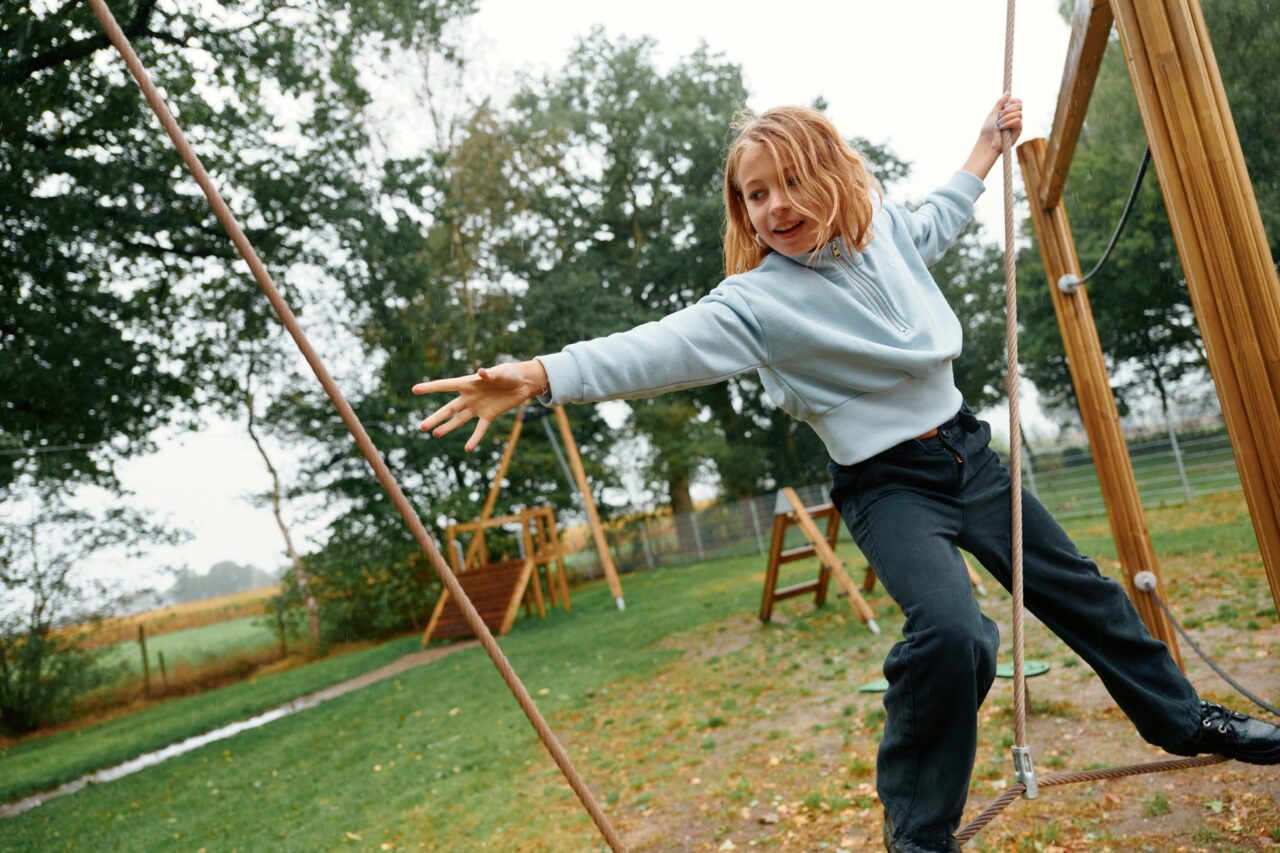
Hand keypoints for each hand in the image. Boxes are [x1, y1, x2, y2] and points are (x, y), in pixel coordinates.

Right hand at [412, 361, 546, 451]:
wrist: (522, 384)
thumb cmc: (509, 374)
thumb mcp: (501, 373)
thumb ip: (490, 374)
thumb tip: (481, 372)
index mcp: (468, 383)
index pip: (445, 385)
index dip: (430, 387)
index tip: (414, 390)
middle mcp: (469, 397)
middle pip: (449, 409)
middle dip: (436, 418)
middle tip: (422, 427)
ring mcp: (477, 407)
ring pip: (459, 420)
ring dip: (448, 428)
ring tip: (435, 434)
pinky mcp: (489, 416)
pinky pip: (480, 429)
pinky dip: (474, 438)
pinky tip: (468, 449)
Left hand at [980, 93, 1022, 149]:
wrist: (987, 142)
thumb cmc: (988, 129)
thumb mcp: (993, 113)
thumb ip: (1000, 102)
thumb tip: (1008, 92)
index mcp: (1008, 112)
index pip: (1018, 102)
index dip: (1013, 101)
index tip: (1005, 105)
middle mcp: (1014, 117)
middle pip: (1019, 106)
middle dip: (1008, 110)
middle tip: (999, 116)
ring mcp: (1017, 124)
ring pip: (1018, 113)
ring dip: (1006, 118)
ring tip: (999, 124)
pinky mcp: (1018, 131)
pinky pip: (1018, 121)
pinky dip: (1008, 123)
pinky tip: (1002, 128)